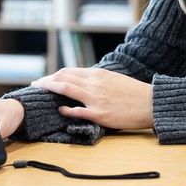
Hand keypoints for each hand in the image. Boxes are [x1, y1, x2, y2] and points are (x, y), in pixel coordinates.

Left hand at [31, 67, 152, 129]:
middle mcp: (94, 83)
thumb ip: (97, 80)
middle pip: (63, 78)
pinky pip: (76, 111)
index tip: (43, 80)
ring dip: (49, 89)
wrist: (150, 103)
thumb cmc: (133, 93)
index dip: (53, 76)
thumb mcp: (114, 79)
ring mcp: (96, 98)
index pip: (69, 72)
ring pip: (66, 89)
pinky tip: (59, 110)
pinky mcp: (99, 114)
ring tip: (39, 93)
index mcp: (98, 74)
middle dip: (46, 81)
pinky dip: (65, 109)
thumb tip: (82, 82)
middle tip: (35, 85)